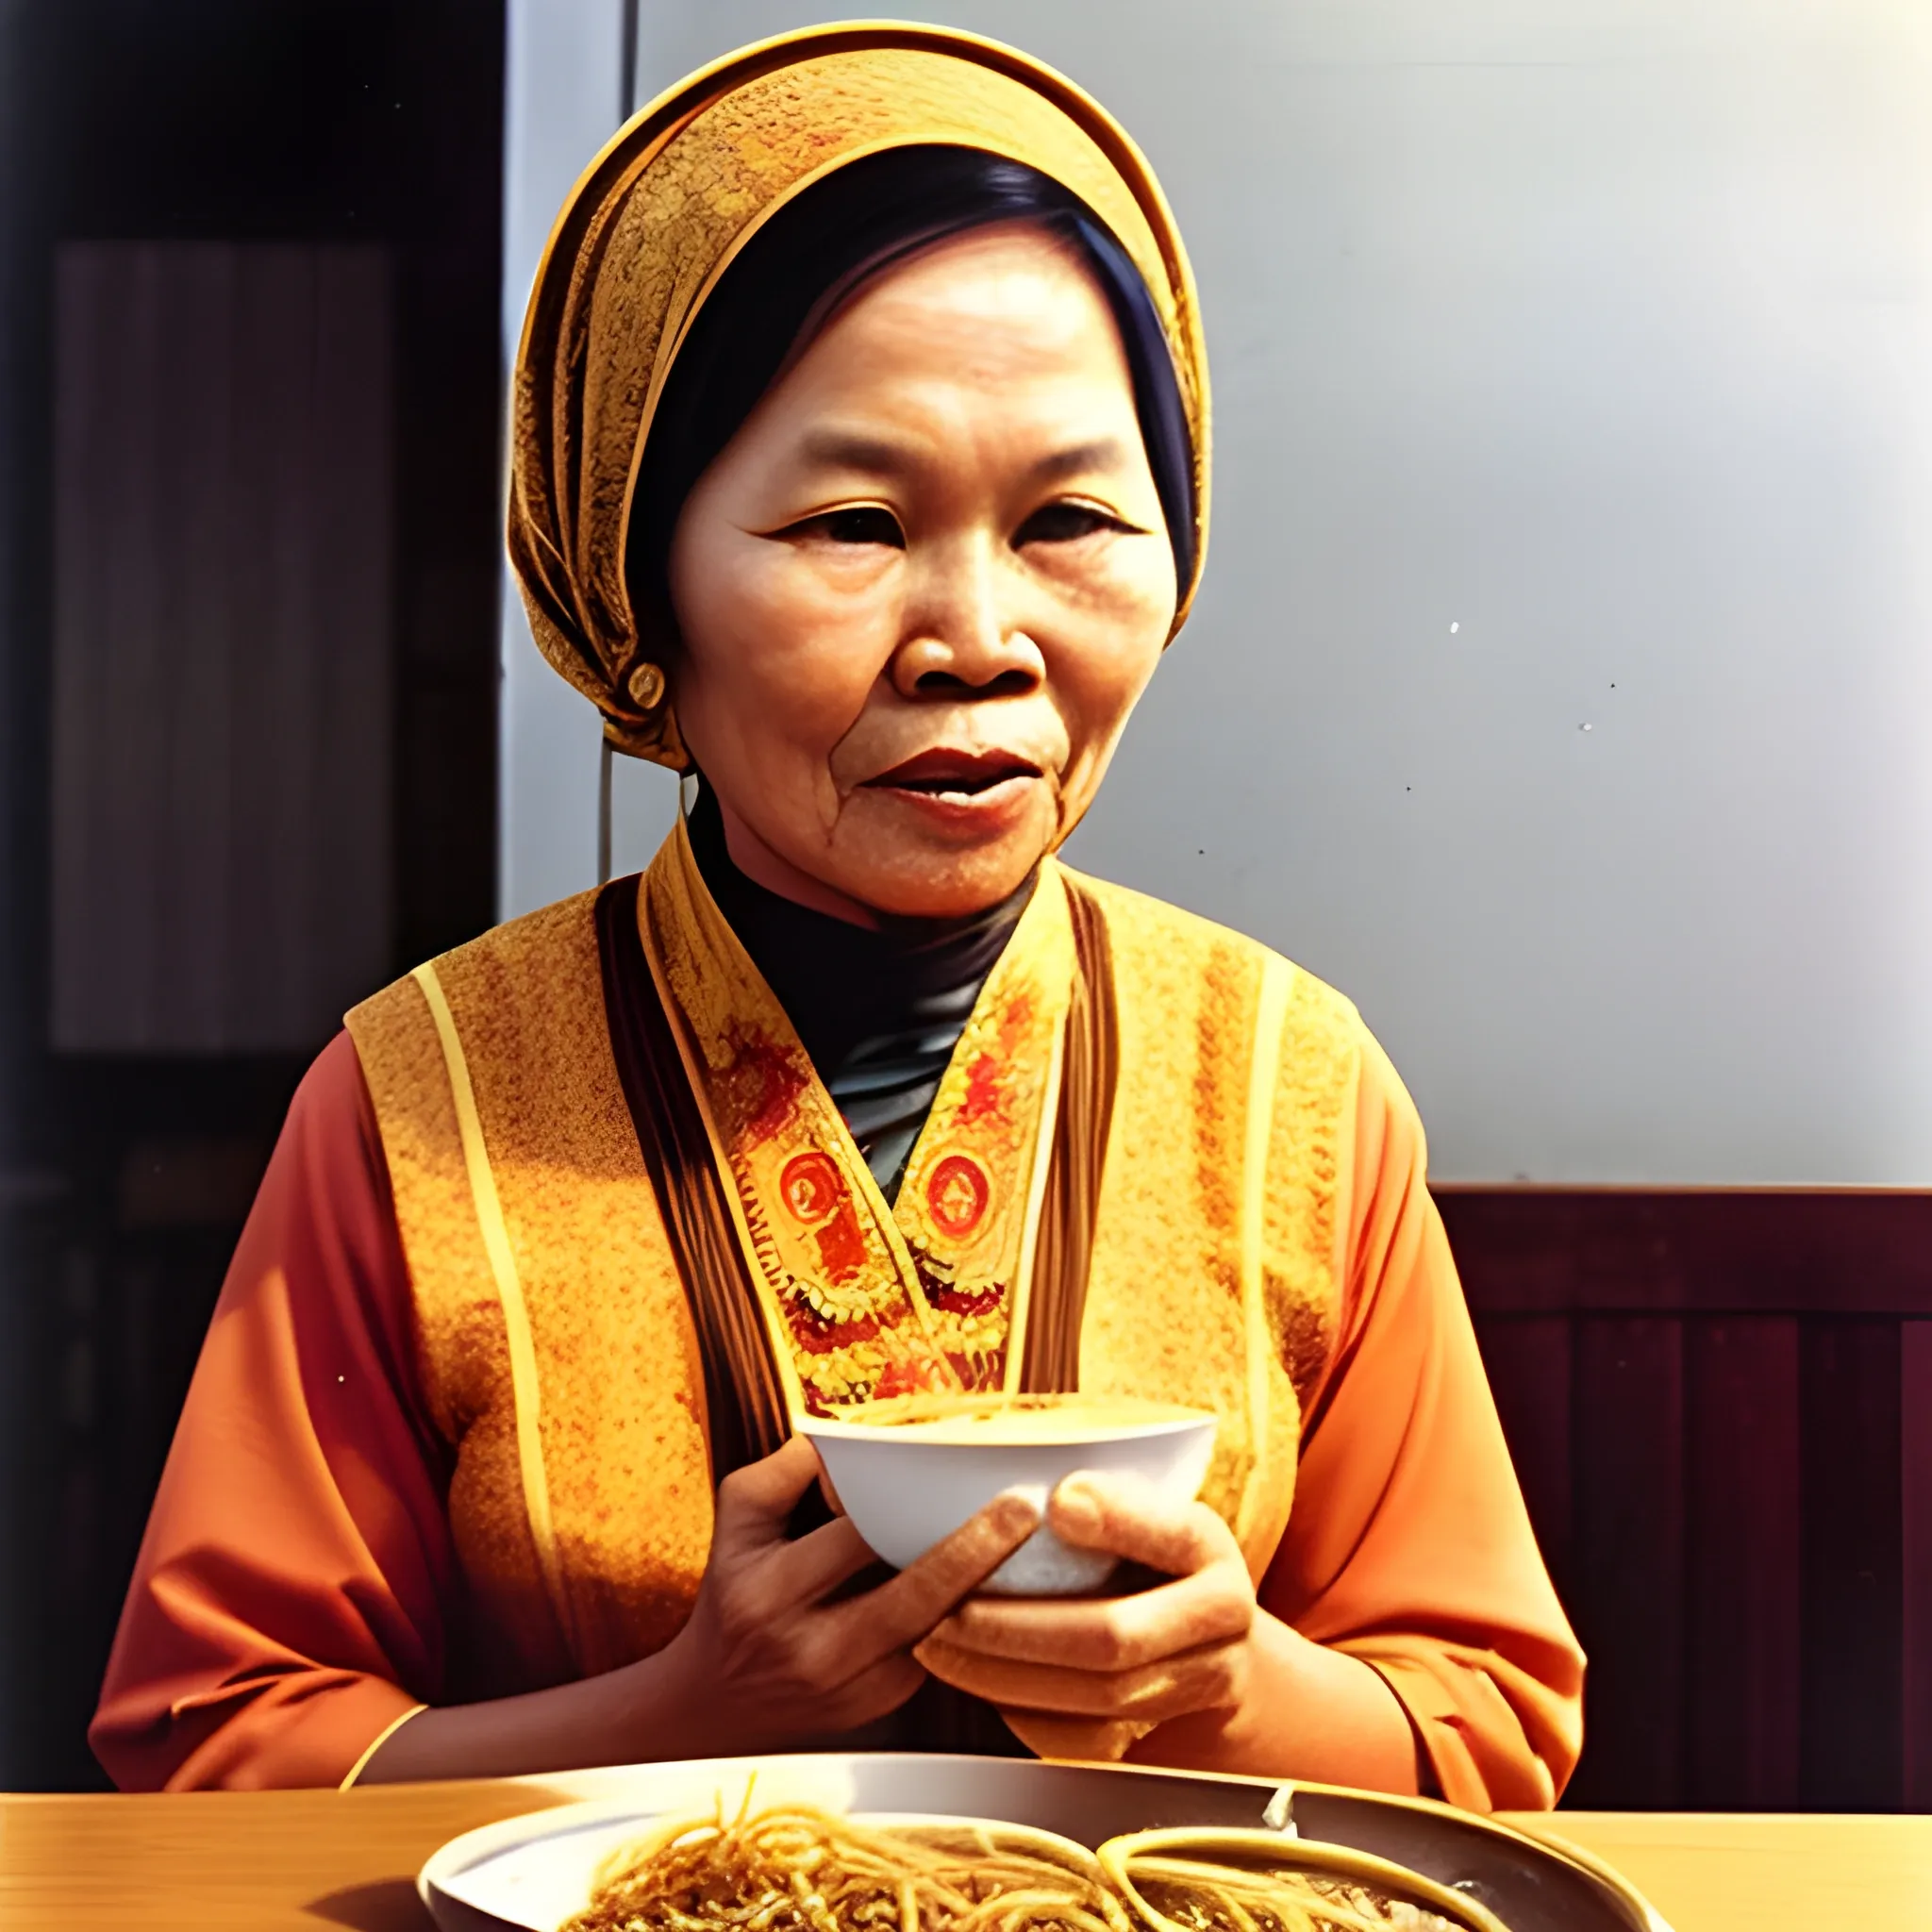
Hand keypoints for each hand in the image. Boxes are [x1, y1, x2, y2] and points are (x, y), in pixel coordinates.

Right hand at [652, 1436, 1039, 1751]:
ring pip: (935, 1633)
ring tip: (1029, 1545)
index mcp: (770, 1588)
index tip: (953, 1467)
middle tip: (1024, 1507)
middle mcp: (810, 1646)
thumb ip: (791, 1466)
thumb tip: (857, 1430)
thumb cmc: (734, 1591)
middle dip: (971, 1547)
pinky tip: (1000, 1587)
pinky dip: (967, 1620)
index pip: (851, 1533)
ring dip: (983, 1588)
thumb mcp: (741, 1516)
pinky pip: (936, 1656)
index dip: (903, 1498)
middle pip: (910, 1592)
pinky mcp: (877, 1710)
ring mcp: (849, 1689)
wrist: (712, 1707)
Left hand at [913, 1470, 1255, 1739]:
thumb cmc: (1151, 1554)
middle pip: (1114, 1637)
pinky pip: (1087, 1741)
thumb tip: (1057, 1500)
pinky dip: (1023, 1713)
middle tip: (948, 1613)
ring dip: (1005, 1676)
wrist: (1212, 1645)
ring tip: (940, 1646)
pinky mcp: (1165, 1737)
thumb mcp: (1146, 1509)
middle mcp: (1223, 1620)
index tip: (1056, 1502)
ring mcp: (1202, 1688)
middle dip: (1018, 1629)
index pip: (1169, 1533)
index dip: (1116, 1519)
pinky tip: (975, 1682)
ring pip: (1095, 1698)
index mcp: (1207, 1546)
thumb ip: (1111, 1502)